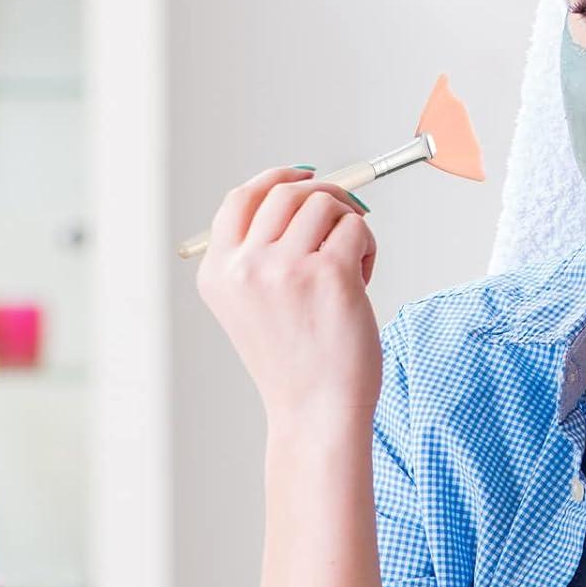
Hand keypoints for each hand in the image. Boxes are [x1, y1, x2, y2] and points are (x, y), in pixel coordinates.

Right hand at [196, 166, 381, 423]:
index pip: (241, 198)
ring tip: (352, 266)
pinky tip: (363, 280)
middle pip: (286, 193)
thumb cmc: (299, 362)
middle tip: (347, 218)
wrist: (316, 412)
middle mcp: (244, 266)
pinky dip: (367, 246)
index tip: (306, 175)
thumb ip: (263, 254)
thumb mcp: (255, 306)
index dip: (276, 178)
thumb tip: (305, 194)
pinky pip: (356, 228)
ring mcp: (284, 268)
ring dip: (348, 226)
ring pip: (325, 205)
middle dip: (325, 197)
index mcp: (218, 272)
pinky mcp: (329, 274)